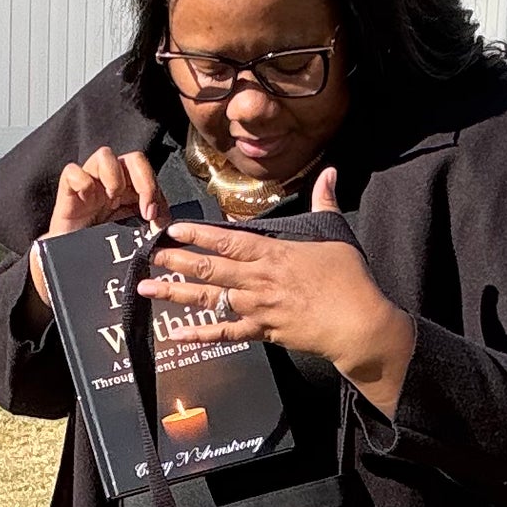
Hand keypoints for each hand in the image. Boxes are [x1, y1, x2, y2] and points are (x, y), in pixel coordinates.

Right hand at [28, 145, 165, 304]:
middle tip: (144, 209)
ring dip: (114, 177)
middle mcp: (112, 181)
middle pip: (134, 158)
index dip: (155, 190)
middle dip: (144, 181)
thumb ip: (151, 227)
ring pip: (104, 155)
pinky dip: (82, 182)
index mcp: (130, 189)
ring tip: (111, 200)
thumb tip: (165, 224)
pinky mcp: (67, 189)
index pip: (149, 173)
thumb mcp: (134, 238)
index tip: (154, 218)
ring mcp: (89, 182)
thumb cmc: (103, 250)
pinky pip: (73, 171)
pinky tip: (86, 200)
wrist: (75, 267)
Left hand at [141, 168, 413, 413]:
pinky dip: (200, 335)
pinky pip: (225, 334)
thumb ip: (325, 202)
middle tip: (147, 256)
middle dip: (175, 261)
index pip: (228, 241)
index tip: (173, 230)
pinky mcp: (263, 332)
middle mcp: (259, 280)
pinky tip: (175, 334)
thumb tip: (329, 172)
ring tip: (147, 288)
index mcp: (274, 254)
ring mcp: (257, 308)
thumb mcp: (337, 234)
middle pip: (209, 268)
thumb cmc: (351, 280)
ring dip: (176, 293)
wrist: (360, 325)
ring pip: (209, 298)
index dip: (198, 235)